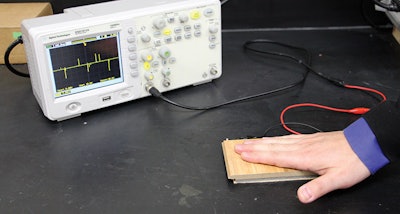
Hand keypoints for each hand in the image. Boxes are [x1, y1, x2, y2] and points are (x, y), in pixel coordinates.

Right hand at [234, 131, 370, 202]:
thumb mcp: (337, 180)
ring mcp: (306, 141)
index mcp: (304, 157)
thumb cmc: (352, 161)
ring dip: (261, 142)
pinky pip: (288, 138)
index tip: (243, 154)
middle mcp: (302, 147)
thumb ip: (317, 188)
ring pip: (278, 141)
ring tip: (249, 142)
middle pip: (272, 147)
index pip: (275, 157)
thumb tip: (301, 197)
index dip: (257, 156)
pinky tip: (273, 139)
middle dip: (253, 147)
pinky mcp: (311, 139)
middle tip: (237, 145)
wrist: (365, 143)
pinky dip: (276, 138)